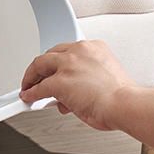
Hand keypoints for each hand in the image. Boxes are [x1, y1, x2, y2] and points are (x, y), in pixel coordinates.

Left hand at [19, 40, 136, 129]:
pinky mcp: (59, 81)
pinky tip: (28, 98)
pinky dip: (31, 93)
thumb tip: (68, 96)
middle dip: (41, 68)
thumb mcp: (102, 80)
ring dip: (32, 77)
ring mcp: (68, 65)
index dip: (57, 62)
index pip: (68, 51)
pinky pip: (39, 88)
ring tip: (28, 86)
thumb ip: (82, 82)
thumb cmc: (121, 97)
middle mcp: (80, 51)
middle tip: (35, 78)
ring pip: (40, 65)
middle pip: (51, 54)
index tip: (53, 70)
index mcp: (94, 48)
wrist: (125, 105)